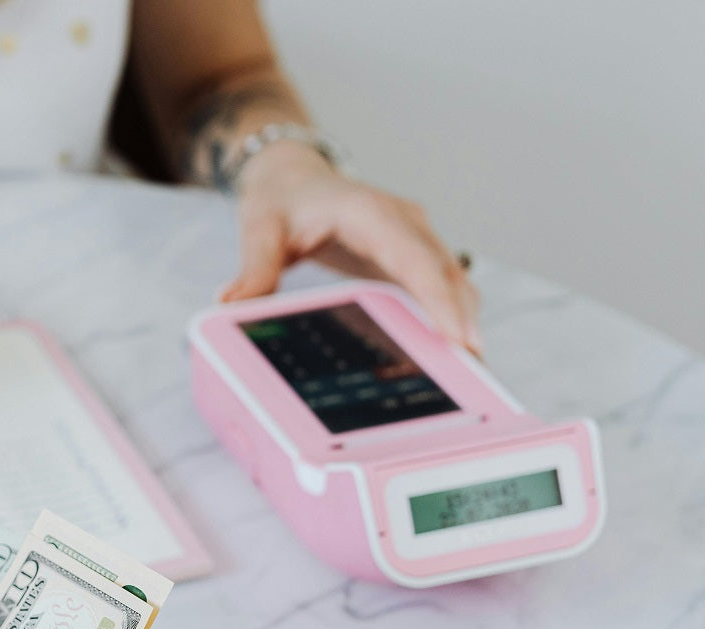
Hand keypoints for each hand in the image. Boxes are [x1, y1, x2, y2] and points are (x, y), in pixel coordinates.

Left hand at [223, 142, 481, 354]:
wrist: (293, 178)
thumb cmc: (280, 201)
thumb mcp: (260, 228)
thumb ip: (254, 267)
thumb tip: (231, 305)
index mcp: (369, 212)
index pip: (413, 257)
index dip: (439, 298)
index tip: (458, 336)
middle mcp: (402, 222)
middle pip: (444, 273)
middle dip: (462, 320)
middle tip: (473, 371)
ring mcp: (413, 237)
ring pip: (452, 280)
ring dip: (463, 321)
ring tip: (470, 374)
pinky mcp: (412, 255)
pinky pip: (441, 286)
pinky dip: (449, 317)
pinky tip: (448, 357)